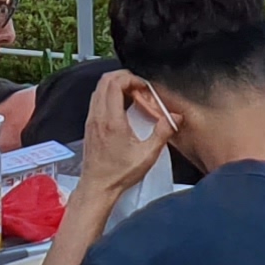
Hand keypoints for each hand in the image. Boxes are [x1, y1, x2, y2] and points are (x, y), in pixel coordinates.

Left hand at [74, 72, 173, 193]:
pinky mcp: (90, 125)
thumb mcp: (147, 155)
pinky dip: (109, 95)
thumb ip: (162, 133)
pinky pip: (96, 99)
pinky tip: (122, 107)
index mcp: (112, 121)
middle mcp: (98, 117)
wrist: (98, 187)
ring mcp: (91, 120)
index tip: (144, 87)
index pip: (115, 84)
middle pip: (105, 81)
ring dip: (115, 85)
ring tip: (132, 95)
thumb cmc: (119, 174)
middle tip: (139, 86)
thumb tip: (174, 118)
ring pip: (99, 89)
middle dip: (124, 77)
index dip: (131, 79)